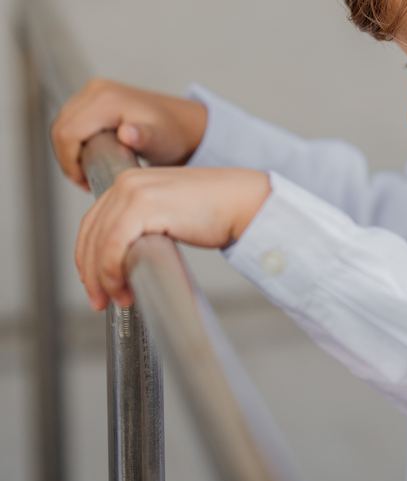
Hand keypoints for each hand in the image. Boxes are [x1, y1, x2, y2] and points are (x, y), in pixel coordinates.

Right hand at [51, 78, 207, 190]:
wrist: (182, 125)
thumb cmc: (173, 134)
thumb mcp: (161, 140)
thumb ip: (144, 137)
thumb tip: (127, 132)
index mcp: (106, 98)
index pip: (67, 133)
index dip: (69, 162)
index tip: (84, 181)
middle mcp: (96, 90)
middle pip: (60, 129)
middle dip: (68, 159)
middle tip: (86, 180)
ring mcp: (93, 91)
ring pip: (62, 127)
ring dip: (69, 153)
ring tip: (89, 172)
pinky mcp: (94, 98)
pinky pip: (71, 123)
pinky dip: (74, 143)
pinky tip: (89, 159)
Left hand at [75, 166, 270, 310]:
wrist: (243, 201)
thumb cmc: (216, 210)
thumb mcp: (168, 211)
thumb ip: (143, 223)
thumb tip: (122, 260)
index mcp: (131, 181)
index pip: (93, 223)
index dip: (89, 258)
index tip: (96, 283)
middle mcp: (127, 182)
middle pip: (90, 235)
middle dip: (91, 273)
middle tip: (100, 299)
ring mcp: (134, 192)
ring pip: (99, 244)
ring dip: (103, 278)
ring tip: (118, 298)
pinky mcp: (144, 206)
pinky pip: (112, 246)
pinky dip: (112, 272)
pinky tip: (125, 288)